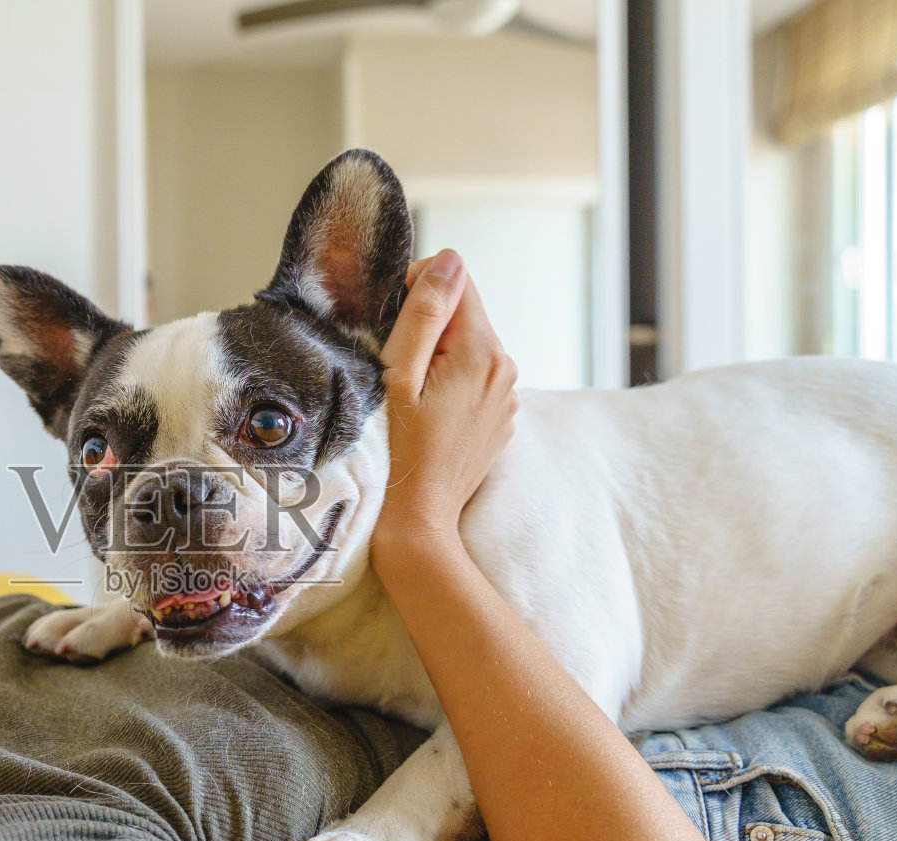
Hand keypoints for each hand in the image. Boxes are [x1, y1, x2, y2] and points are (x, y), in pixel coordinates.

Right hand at [374, 250, 517, 557]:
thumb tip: (448, 261)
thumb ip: (425, 313)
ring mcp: (506, 398)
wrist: (416, 524)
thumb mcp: (398, 376)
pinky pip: (473, 380)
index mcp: (482, 352)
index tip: (390, 326)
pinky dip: (448, 385)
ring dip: (437, 357)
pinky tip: (426, 417)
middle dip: (428, 328)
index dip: (417, 291)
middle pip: (465, 315)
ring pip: (468, 347)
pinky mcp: (499, 420)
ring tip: (408, 396)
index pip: (457, 280)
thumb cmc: (396, 453)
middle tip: (394, 369)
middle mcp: (505, 369)